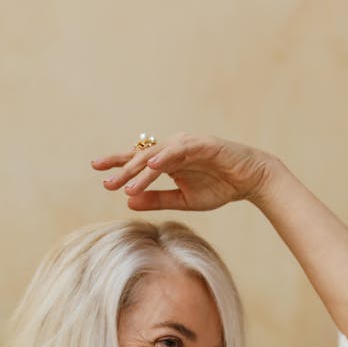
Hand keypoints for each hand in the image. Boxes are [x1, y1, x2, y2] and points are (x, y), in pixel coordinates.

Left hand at [91, 132, 274, 212]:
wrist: (250, 180)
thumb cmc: (219, 187)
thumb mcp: (183, 200)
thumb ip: (157, 199)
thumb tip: (128, 201)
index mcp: (168, 161)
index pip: (137, 161)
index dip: (117, 164)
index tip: (97, 170)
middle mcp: (174, 149)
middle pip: (142, 156)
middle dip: (122, 169)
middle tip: (105, 183)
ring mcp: (188, 145)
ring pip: (157, 155)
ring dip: (140, 170)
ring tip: (125, 184)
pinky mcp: (203, 144)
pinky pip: (180, 150)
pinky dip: (165, 157)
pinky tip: (151, 166)